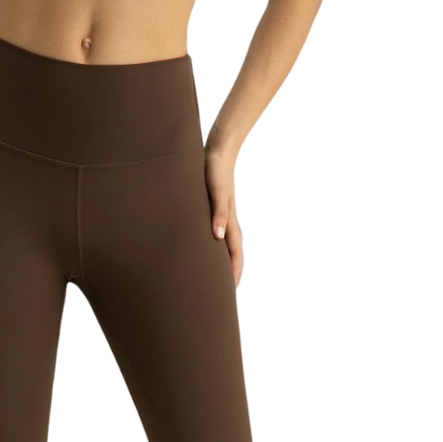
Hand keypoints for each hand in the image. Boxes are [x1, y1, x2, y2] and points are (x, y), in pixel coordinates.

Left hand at [205, 147, 243, 286]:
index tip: (230, 291)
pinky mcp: (215, 209)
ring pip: (226, 245)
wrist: (219, 149)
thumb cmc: (215, 170)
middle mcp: (228, 222)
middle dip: (230, 272)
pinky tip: (208, 249)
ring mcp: (223, 216)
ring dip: (224, 261)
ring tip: (217, 276)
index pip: (233, 254)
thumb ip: (218, 213)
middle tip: (224, 292)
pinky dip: (215, 247)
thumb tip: (218, 237)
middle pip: (232, 253)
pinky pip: (218, 234)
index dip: (232, 272)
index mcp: (229, 222)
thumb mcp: (215, 192)